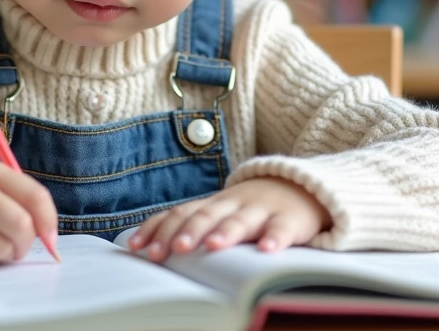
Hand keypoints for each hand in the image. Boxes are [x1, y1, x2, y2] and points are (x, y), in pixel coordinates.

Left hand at [127, 177, 330, 261]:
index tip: (139, 247)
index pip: (180, 213)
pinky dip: (274, 239)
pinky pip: (282, 229)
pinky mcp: (289, 220)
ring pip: (241, 221)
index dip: (159, 229)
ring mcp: (261, 210)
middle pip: (206, 216)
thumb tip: (147, 249)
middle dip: (188, 232)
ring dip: (226, 232)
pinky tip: (267, 250)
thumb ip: (190, 225)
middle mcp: (232, 205)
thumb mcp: (220, 213)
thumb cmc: (249, 209)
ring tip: (212, 246)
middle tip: (173, 249)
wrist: (299, 188)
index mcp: (212, 205)